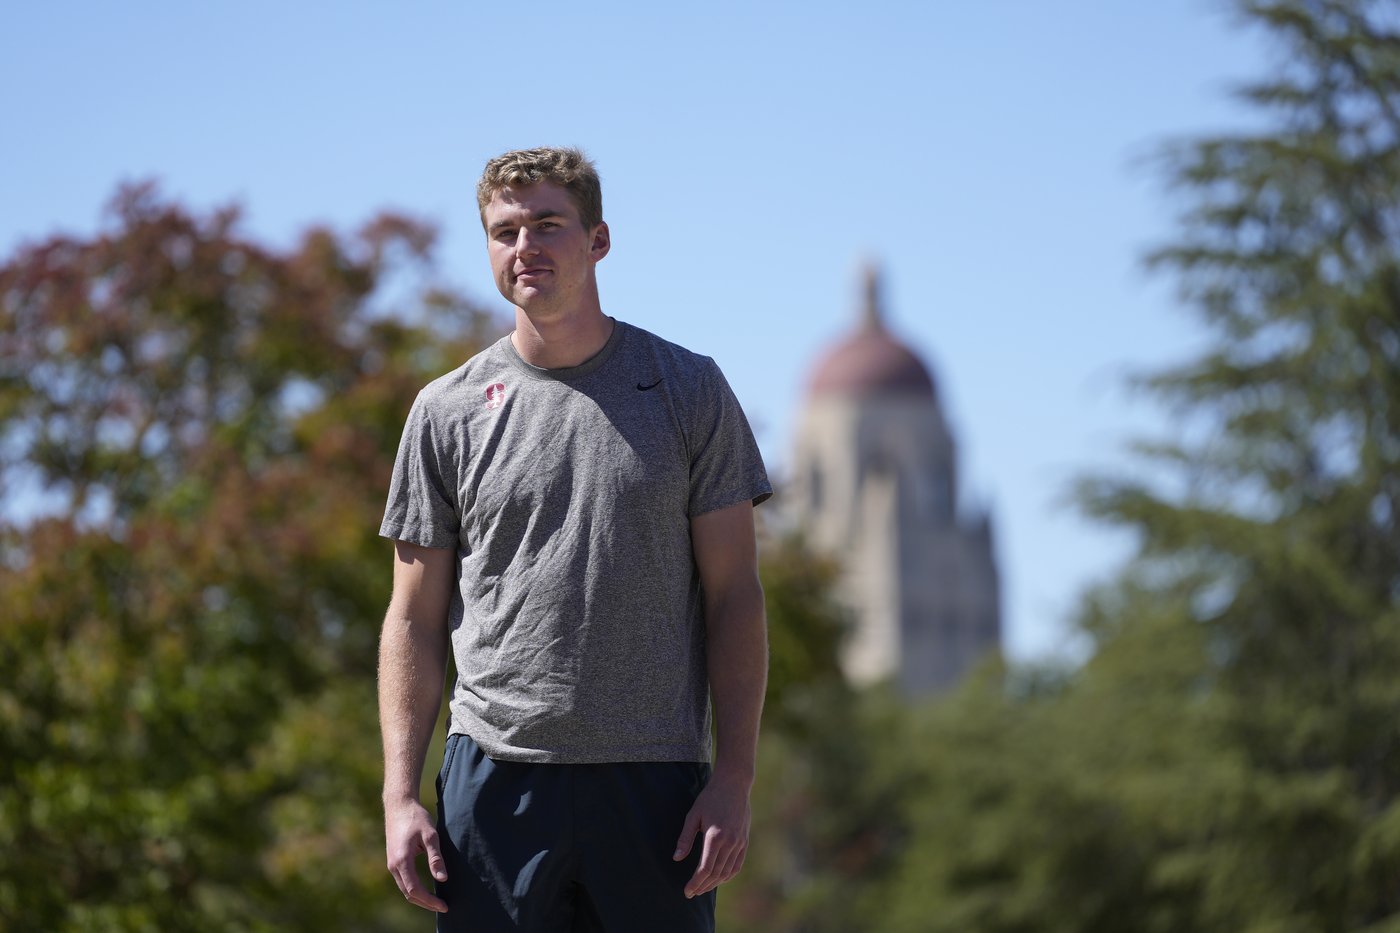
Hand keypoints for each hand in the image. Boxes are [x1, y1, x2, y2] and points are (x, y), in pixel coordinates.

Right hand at [385, 798, 448, 912]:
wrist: (399, 805)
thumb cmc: (416, 818)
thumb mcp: (430, 835)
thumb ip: (436, 857)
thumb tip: (443, 878)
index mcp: (402, 861)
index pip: (415, 890)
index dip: (430, 901)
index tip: (444, 905)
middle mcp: (394, 866)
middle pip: (408, 894)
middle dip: (426, 903)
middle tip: (443, 907)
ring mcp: (391, 864)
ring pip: (405, 889)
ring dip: (420, 898)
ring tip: (436, 902)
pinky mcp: (393, 861)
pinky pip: (403, 881)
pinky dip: (414, 890)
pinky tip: (426, 890)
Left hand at [672, 771, 751, 897]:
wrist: (734, 784)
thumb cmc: (710, 798)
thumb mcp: (693, 815)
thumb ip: (685, 838)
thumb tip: (676, 858)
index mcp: (715, 836)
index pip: (705, 869)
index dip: (695, 883)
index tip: (687, 891)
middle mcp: (730, 842)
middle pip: (716, 874)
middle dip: (703, 886)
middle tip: (692, 893)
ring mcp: (739, 843)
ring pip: (727, 872)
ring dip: (714, 883)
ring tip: (702, 888)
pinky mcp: (744, 841)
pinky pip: (737, 865)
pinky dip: (727, 875)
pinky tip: (718, 879)